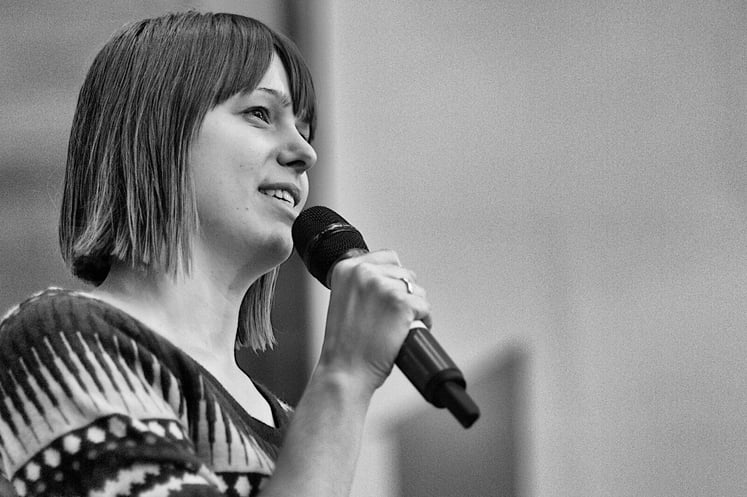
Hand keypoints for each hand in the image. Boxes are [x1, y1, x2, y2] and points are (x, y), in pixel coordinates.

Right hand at [318, 249, 431, 395]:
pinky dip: (424, 319)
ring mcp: (383, 286)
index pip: (386, 257)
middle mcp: (364, 272)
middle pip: (404, 272)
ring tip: (402, 323)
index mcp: (346, 268)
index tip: (391, 292)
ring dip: (415, 306)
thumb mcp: (342, 300)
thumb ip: (359, 285)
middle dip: (405, 293)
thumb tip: (385, 279)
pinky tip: (410, 330)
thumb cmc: (343, 345)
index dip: (393, 277)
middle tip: (395, 314)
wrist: (344, 371)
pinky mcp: (401, 302)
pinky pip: (425, 306)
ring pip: (417, 289)